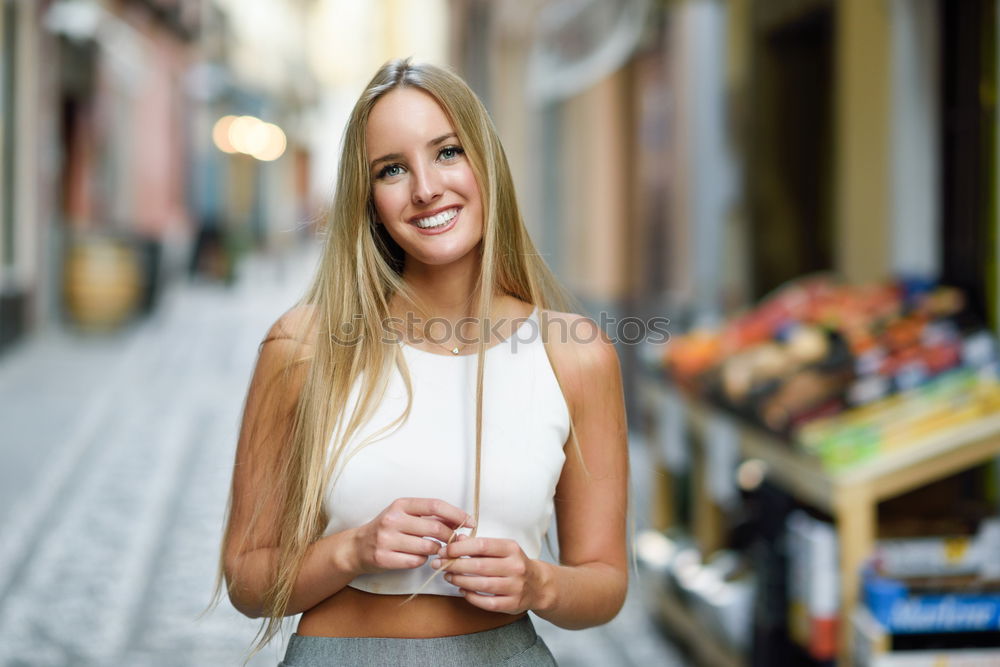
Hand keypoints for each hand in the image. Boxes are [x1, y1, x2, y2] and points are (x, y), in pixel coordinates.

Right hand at [350, 498, 473, 574]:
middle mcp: (392, 520)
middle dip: (450, 537)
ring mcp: (386, 539)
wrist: (357, 547)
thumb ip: (429, 516)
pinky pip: (416, 561)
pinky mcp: (384, 558)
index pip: (435, 505)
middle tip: (456, 542)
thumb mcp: (405, 515)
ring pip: (428, 547)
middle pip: (435, 528)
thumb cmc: (388, 529)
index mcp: (400, 504)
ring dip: (436, 551)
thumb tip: (460, 521)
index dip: (456, 514)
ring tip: (432, 549)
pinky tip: (416, 557)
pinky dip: (421, 561)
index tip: (470, 522)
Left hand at [432, 535, 546, 613]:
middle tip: (439, 564)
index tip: (445, 549)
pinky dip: (472, 597)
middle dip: (455, 565)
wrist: (538, 585)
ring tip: (448, 576)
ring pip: (481, 584)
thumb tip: (457, 538)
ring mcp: (515, 586)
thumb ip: (480, 544)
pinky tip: (462, 591)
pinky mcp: (512, 603)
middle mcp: (515, 566)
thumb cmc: (514, 563)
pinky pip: (487, 602)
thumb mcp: (502, 549)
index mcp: (511, 548)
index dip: (460, 547)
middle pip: (479, 566)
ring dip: (460, 580)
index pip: (482, 545)